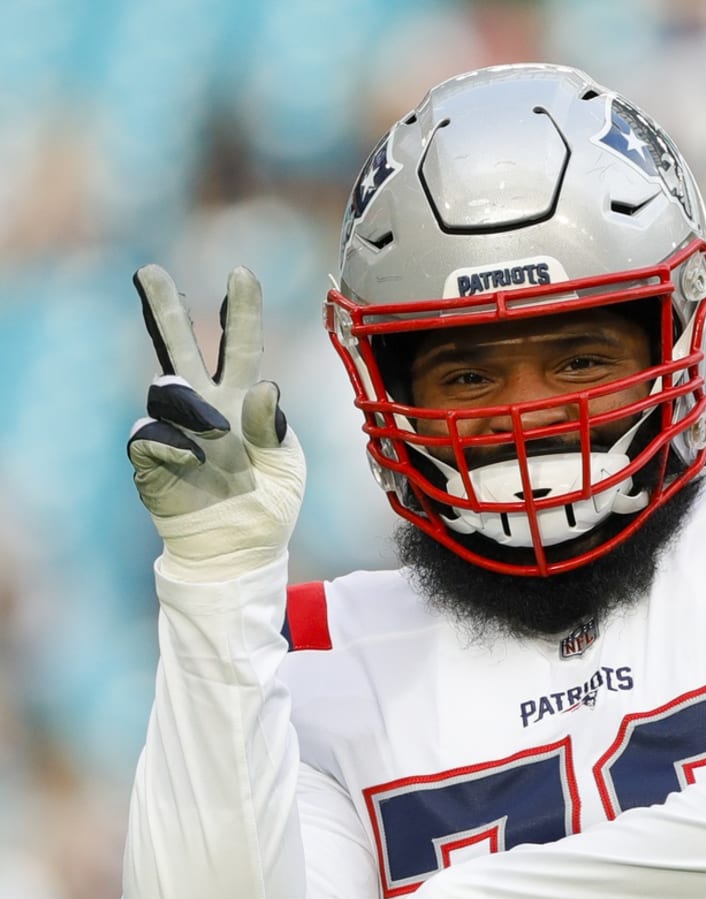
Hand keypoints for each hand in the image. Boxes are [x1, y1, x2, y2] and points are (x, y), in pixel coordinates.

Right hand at [127, 264, 305, 580]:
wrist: (241, 552)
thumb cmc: (268, 505)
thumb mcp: (288, 466)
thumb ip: (274, 428)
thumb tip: (264, 387)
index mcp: (242, 401)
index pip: (241, 346)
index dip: (240, 311)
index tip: (241, 273)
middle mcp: (205, 406)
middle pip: (180, 346)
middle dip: (165, 308)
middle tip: (150, 272)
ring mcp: (176, 430)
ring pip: (165, 386)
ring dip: (190, 401)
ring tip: (216, 428)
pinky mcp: (152, 459)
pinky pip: (150, 433)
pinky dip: (174, 443)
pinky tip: (196, 461)